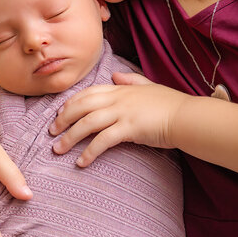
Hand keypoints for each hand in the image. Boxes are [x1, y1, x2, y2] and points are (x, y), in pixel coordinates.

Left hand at [48, 71, 188, 166]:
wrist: (186, 116)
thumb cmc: (170, 104)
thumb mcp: (149, 86)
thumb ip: (130, 79)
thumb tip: (114, 74)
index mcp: (121, 88)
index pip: (88, 92)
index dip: (71, 103)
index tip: (59, 113)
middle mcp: (118, 98)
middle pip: (81, 107)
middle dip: (63, 120)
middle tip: (51, 133)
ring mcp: (123, 113)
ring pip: (87, 123)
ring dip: (69, 137)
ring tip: (58, 150)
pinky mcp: (129, 129)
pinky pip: (103, 141)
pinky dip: (89, 152)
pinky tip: (81, 162)